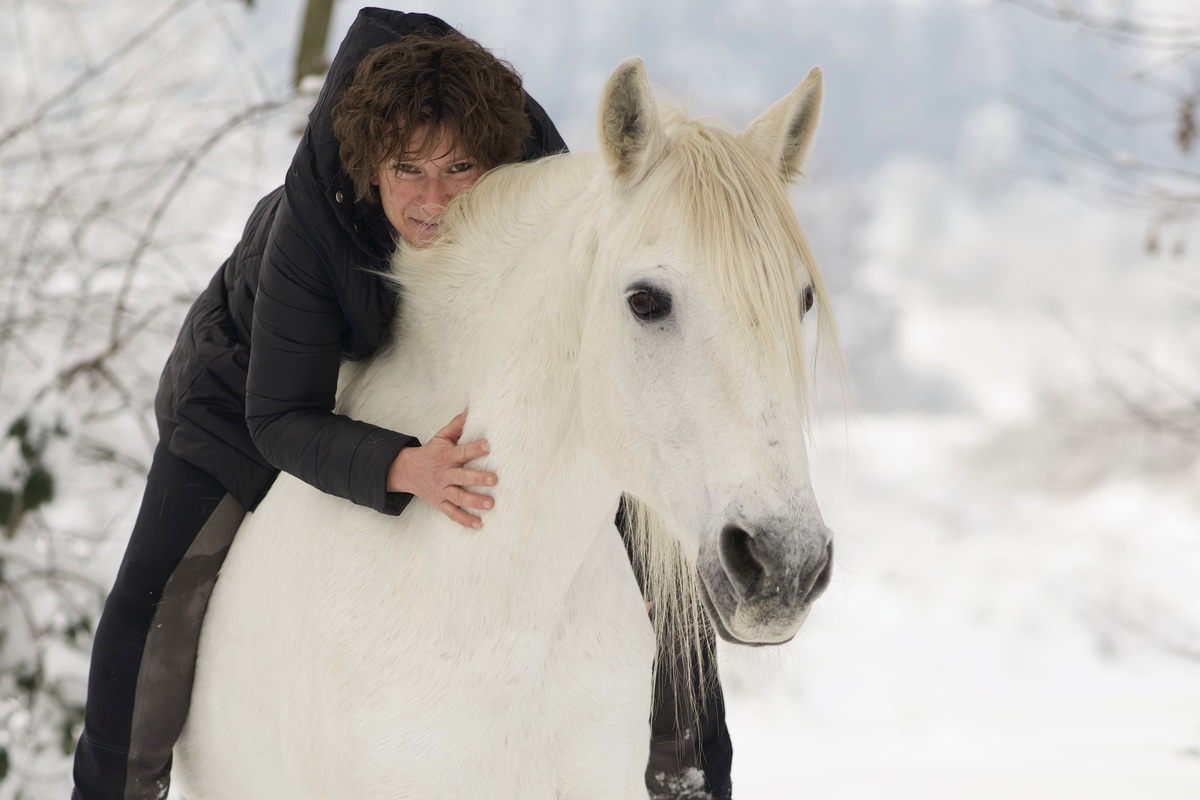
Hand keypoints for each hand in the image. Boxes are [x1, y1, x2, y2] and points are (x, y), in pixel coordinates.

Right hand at [386, 409, 495, 528]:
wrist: (407, 471)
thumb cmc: (430, 453)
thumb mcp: (441, 437)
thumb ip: (458, 425)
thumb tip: (472, 409)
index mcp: (446, 457)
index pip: (461, 452)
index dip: (474, 449)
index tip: (488, 446)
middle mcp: (445, 474)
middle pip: (462, 477)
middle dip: (478, 478)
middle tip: (494, 479)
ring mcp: (442, 490)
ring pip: (459, 497)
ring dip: (475, 501)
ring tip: (491, 504)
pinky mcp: (440, 503)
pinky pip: (452, 513)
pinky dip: (464, 520)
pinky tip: (478, 524)